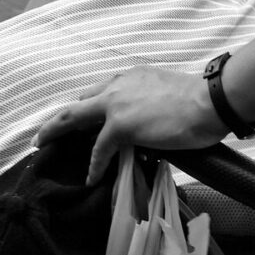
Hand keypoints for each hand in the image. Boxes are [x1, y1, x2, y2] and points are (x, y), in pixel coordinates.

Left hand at [35, 66, 229, 185]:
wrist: (210, 101)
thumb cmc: (201, 101)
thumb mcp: (168, 96)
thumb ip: (151, 106)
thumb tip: (152, 127)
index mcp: (131, 78)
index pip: (100, 93)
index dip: (86, 108)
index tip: (78, 120)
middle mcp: (118, 86)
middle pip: (78, 103)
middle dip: (59, 119)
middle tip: (44, 133)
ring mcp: (117, 104)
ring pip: (74, 118)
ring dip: (56, 132)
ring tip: (43, 146)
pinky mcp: (121, 125)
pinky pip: (98, 148)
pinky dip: (93, 164)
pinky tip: (89, 177)